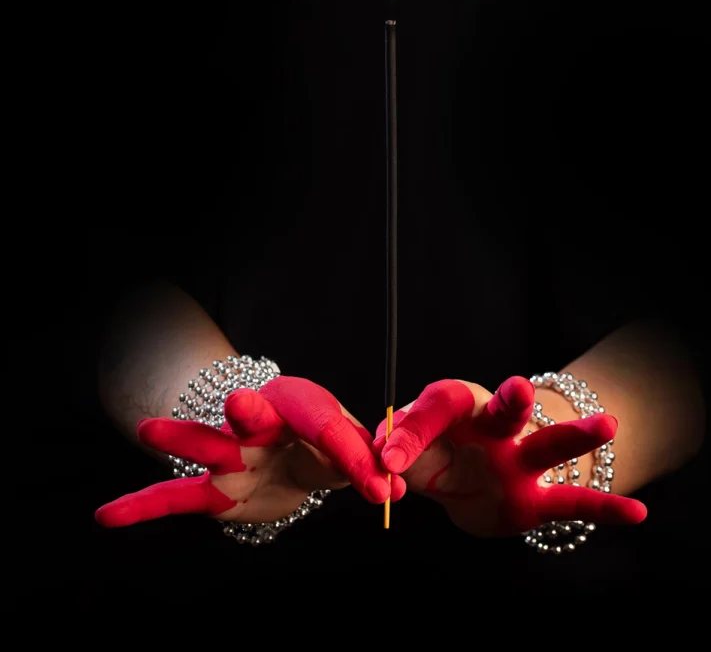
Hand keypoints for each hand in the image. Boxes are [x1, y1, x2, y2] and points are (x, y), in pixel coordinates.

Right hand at [96, 376, 405, 527]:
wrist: (287, 452)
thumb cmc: (322, 445)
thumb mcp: (349, 451)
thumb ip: (366, 467)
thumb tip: (394, 489)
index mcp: (302, 404)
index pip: (326, 424)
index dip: (353, 455)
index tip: (381, 490)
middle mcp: (260, 420)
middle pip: (255, 412)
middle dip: (250, 411)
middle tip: (243, 405)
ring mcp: (230, 453)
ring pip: (205, 444)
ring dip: (181, 438)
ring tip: (149, 430)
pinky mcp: (212, 490)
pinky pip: (174, 498)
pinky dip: (141, 508)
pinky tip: (106, 516)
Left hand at [374, 376, 646, 536]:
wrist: (462, 484)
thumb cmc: (429, 457)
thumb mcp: (404, 454)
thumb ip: (393, 455)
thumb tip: (380, 465)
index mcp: (454, 409)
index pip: (435, 409)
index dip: (411, 431)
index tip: (388, 458)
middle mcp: (492, 427)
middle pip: (503, 409)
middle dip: (510, 401)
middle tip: (514, 389)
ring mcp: (520, 460)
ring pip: (548, 445)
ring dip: (575, 436)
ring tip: (608, 424)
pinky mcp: (537, 497)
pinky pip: (572, 503)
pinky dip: (604, 510)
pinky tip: (639, 515)